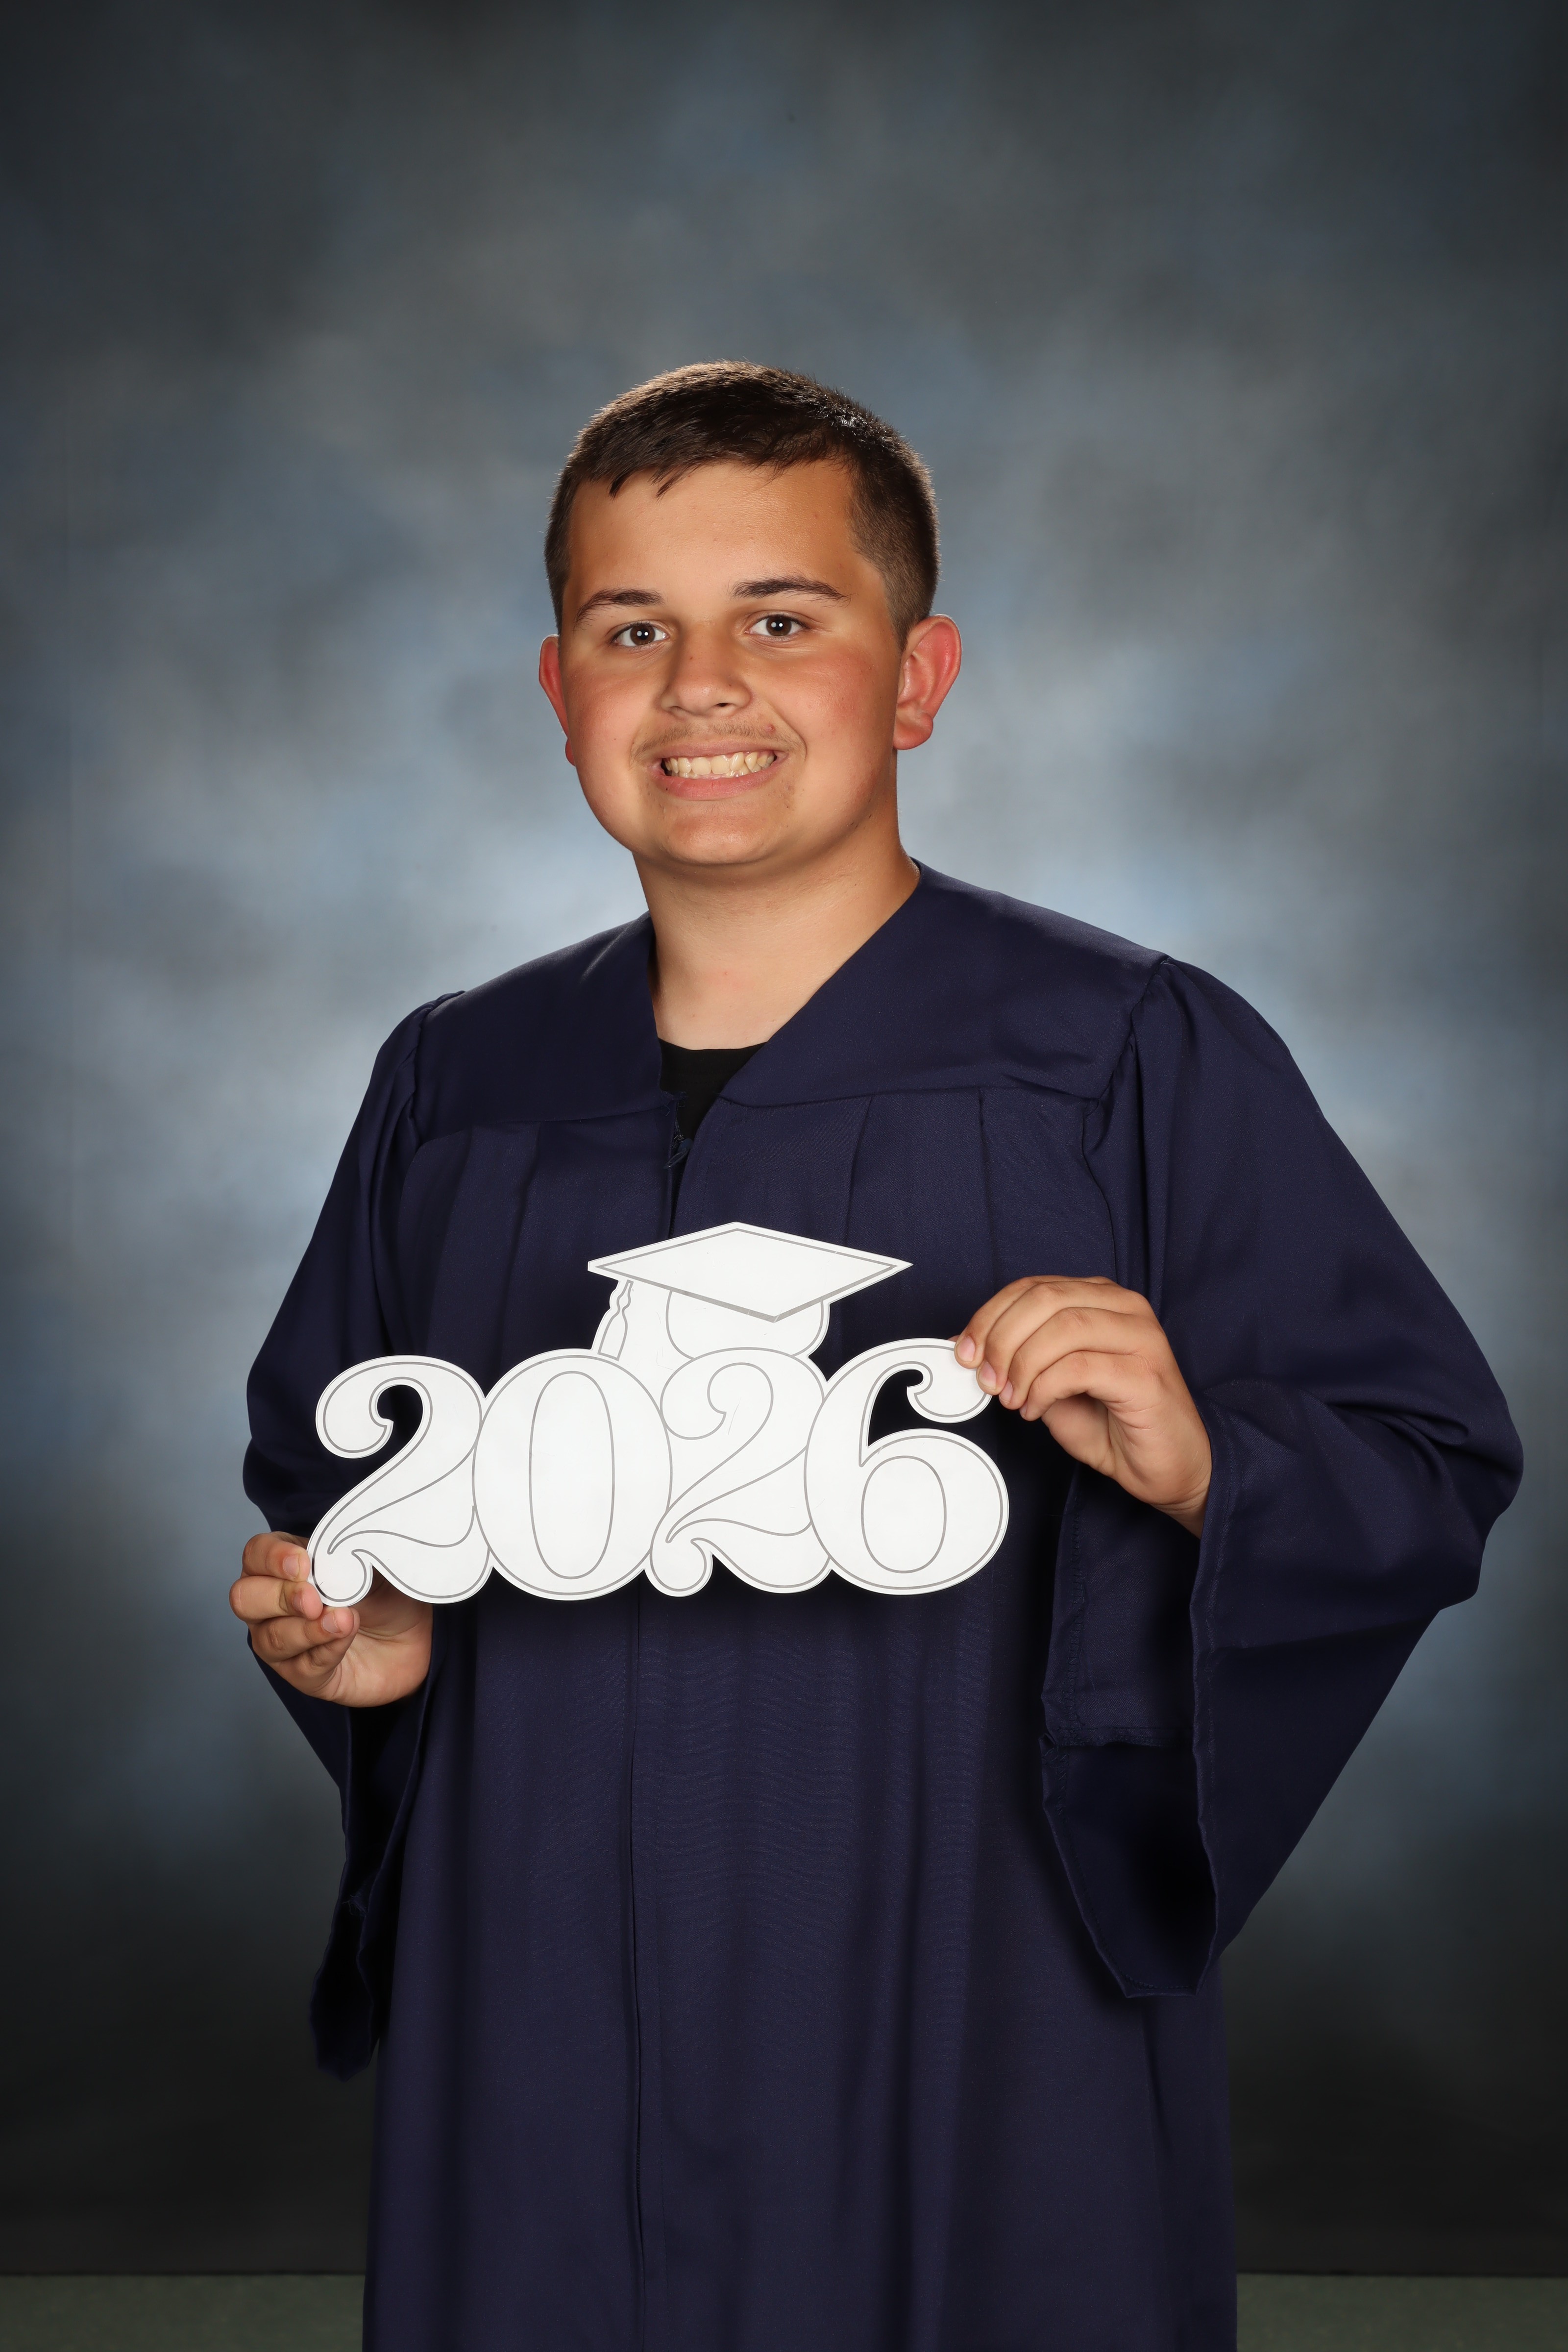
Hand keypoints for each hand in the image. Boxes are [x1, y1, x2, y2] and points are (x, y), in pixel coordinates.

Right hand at [230, 1532, 432, 1706]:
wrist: (418, 1634)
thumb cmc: (386, 1592)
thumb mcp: (368, 1561)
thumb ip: (342, 1555)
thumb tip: (325, 1560)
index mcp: (283, 1567)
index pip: (255, 1555)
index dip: (271, 1558)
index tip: (303, 1562)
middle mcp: (273, 1607)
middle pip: (245, 1598)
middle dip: (278, 1597)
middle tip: (314, 1598)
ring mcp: (286, 1644)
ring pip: (269, 1638)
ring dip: (305, 1629)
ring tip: (342, 1619)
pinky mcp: (306, 1676)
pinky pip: (301, 1667)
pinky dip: (325, 1650)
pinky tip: (345, 1637)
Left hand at [955, 1277, 1210, 1535]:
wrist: (1170, 1468)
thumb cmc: (1115, 1425)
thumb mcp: (1051, 1385)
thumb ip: (1019, 1360)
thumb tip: (966, 1346)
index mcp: (1101, 1300)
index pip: (1033, 1286)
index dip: (989, 1316)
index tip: (964, 1352)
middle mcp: (1125, 1308)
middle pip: (1044, 1298)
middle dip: (1000, 1339)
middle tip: (985, 1379)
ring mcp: (1141, 1337)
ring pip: (1062, 1325)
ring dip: (1021, 1365)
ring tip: (1011, 1397)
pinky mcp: (1146, 1374)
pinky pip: (1079, 1367)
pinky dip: (1044, 1388)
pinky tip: (1035, 1408)